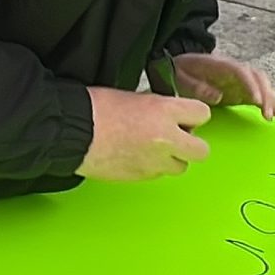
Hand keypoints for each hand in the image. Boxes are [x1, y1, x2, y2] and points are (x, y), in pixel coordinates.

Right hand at [77, 88, 211, 181]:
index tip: (184, 116)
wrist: (72, 132)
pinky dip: (151, 167)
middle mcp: (166, 139)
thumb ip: (158, 107)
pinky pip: (157, 175)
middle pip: (201, 151)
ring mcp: (154, 162)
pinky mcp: (140, 177)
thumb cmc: (95, 108)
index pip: (203, 114)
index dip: (193, 115)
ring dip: (171, 159)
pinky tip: (135, 156)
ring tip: (152, 148)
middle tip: (176, 137)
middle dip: (191, 144)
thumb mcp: (135, 96)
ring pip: (180, 168)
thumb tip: (166, 114)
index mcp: (164, 111)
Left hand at [170, 53, 274, 119]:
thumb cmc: (179, 72)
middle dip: (265, 93)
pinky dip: (267, 102)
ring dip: (270, 98)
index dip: (250, 84)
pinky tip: (274, 114)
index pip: (240, 71)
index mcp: (219, 64)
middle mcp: (233, 69)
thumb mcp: (181, 78)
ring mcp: (238, 79)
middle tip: (268, 113)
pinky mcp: (239, 89)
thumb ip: (197, 86)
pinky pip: (257, 93)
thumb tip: (217, 96)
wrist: (177, 67)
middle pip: (256, 77)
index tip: (256, 100)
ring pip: (261, 84)